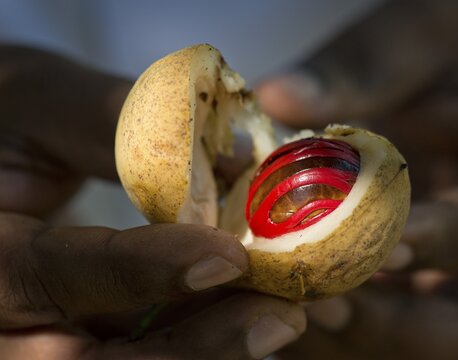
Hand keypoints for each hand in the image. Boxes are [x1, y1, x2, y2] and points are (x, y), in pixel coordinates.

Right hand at [0, 46, 305, 358]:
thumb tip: (234, 152)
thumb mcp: (38, 102)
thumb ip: (120, 123)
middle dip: (194, 348)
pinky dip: (188, 336)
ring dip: (205, 349)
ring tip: (277, 319)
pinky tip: (239, 311)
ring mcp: (29, 335)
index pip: (47, 273)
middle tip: (279, 317)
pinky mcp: (62, 333)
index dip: (141, 270)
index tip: (229, 257)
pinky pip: (126, 349)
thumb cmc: (4, 115)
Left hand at [257, 0, 457, 358]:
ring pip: (440, 343)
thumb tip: (278, 97)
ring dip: (366, 343)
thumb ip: (364, 68)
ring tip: (294, 319)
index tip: (362, 247)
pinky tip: (302, 310)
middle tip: (318, 306)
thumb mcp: (429, 35)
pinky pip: (409, 332)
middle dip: (394, 329)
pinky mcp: (445, 279)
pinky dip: (356, 335)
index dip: (427, 244)